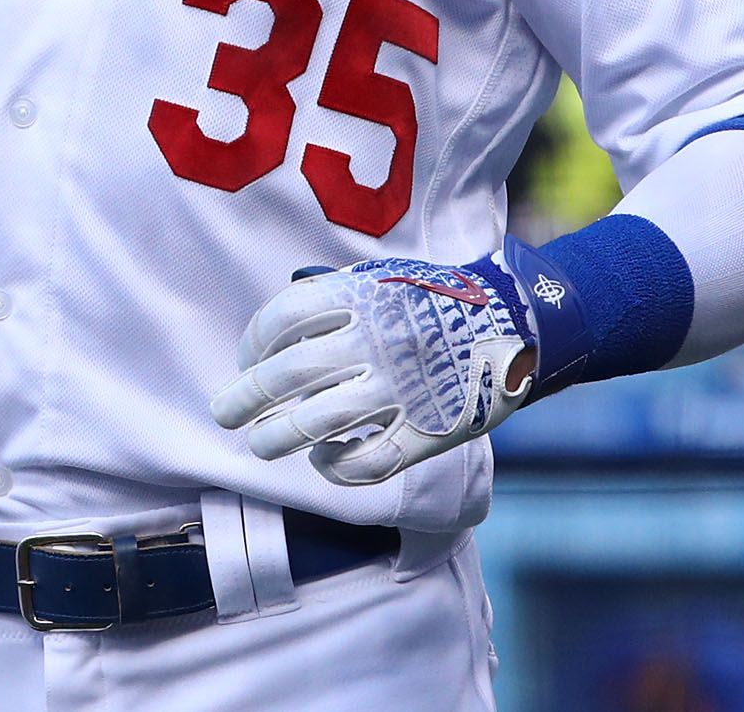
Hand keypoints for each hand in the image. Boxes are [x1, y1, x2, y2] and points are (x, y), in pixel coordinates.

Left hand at [209, 255, 539, 485]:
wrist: (520, 319)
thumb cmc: (436, 299)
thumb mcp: (383, 276)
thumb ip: (334, 298)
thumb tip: (272, 339)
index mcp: (363, 295)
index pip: (282, 318)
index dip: (253, 343)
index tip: (245, 362)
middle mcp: (377, 340)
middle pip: (288, 374)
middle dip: (245, 397)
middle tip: (223, 412)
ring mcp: (402, 388)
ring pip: (317, 422)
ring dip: (276, 437)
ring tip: (259, 444)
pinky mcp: (429, 430)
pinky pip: (369, 462)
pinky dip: (336, 466)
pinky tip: (323, 460)